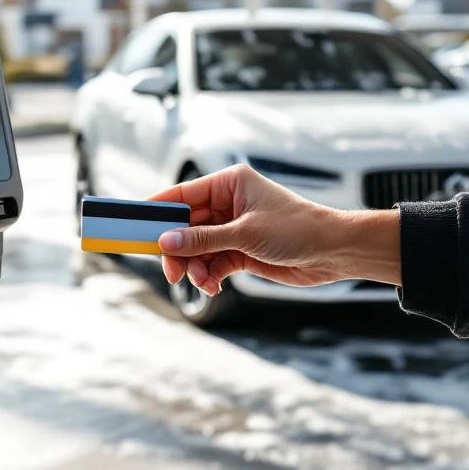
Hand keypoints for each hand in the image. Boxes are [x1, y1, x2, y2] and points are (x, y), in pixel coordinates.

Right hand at [149, 164, 400, 295]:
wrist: (334, 252)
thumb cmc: (296, 229)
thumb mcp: (244, 234)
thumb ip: (202, 240)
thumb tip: (165, 242)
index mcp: (229, 183)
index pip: (182, 194)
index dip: (157, 209)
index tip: (134, 224)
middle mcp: (228, 203)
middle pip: (185, 225)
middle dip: (177, 249)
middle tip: (170, 271)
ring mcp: (233, 228)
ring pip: (197, 248)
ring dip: (194, 267)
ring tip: (202, 282)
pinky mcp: (241, 250)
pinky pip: (212, 262)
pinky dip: (208, 275)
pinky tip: (213, 286)